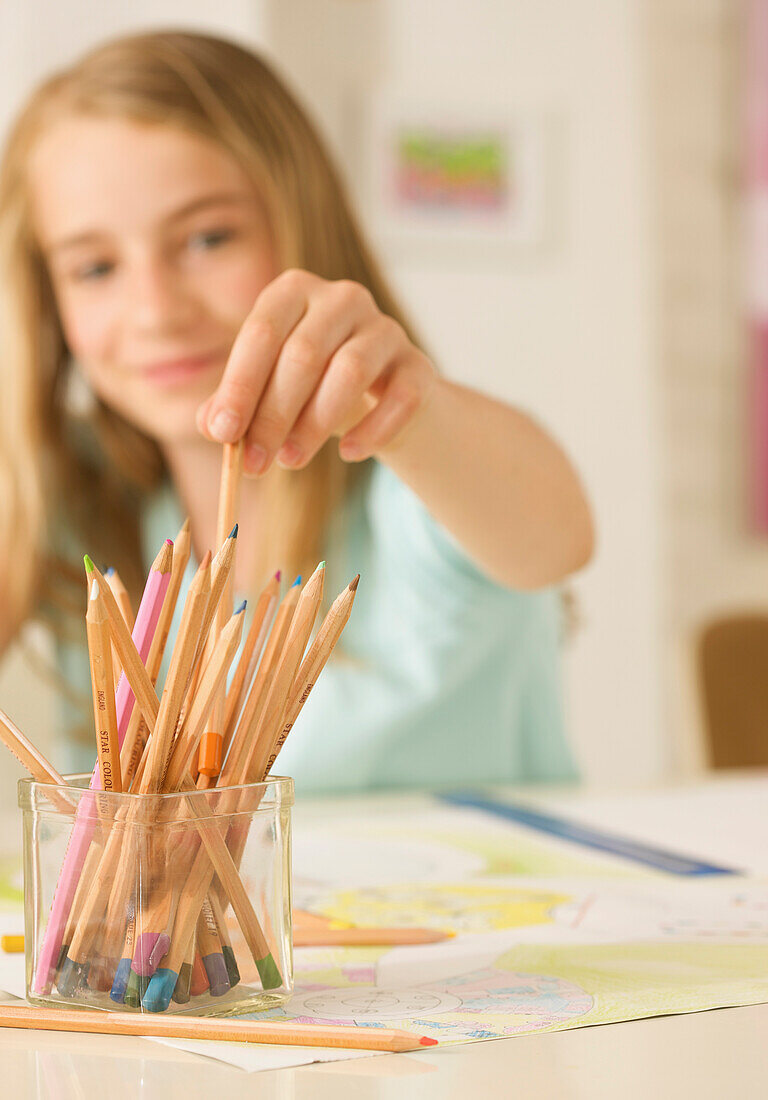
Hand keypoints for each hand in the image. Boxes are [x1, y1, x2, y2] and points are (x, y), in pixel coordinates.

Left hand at [196, 269, 436, 475]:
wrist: (380, 395)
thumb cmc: (309, 386)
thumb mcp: (265, 389)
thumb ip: (233, 403)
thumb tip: (212, 425)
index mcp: (293, 292)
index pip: (261, 333)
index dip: (240, 386)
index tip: (223, 434)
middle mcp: (342, 298)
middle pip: (304, 355)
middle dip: (273, 416)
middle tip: (254, 464)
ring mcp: (386, 328)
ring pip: (352, 371)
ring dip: (317, 423)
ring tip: (291, 461)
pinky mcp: (418, 365)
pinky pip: (401, 397)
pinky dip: (373, 430)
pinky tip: (348, 453)